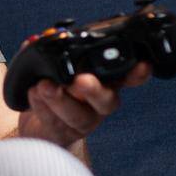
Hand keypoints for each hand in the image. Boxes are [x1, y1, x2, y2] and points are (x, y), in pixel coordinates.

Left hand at [15, 62, 151, 148]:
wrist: (37, 123)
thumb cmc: (52, 87)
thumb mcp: (53, 66)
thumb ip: (49, 52)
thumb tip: (37, 40)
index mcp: (105, 81)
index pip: (127, 76)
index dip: (137, 73)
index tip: (142, 65)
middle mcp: (99, 103)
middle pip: (107, 100)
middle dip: (94, 89)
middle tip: (81, 80)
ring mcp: (84, 122)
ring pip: (78, 115)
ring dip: (59, 99)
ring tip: (43, 86)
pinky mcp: (63, 135)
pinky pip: (55, 123)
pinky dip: (42, 106)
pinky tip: (33, 93)